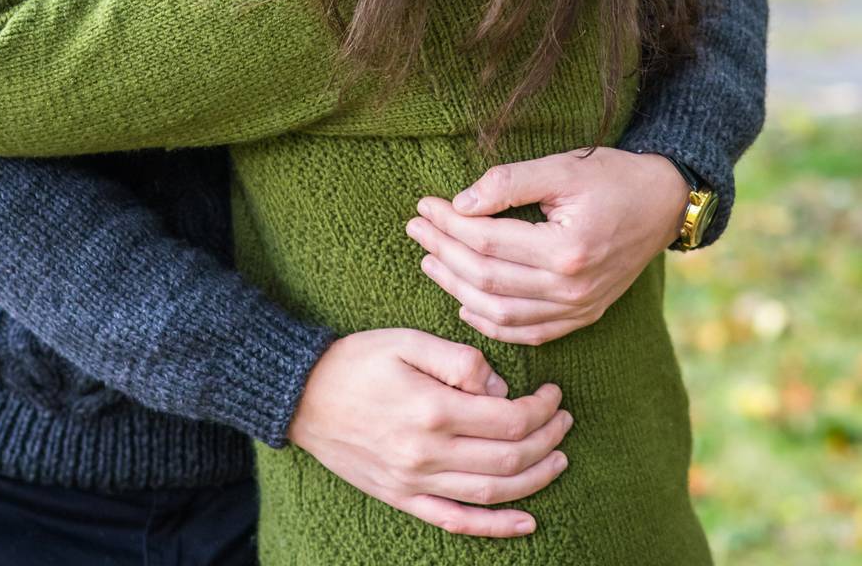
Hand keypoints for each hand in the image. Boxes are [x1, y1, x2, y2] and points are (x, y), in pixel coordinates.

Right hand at [288, 328, 570, 537]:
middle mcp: (427, 453)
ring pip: (491, 493)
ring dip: (534, 480)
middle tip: (564, 421)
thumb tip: (500, 388)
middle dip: (546, 441)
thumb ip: (459, 360)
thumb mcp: (407, 341)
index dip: (540, 409)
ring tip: (558, 460)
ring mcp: (415, 482)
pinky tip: (527, 522)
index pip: (507, 419)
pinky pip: (457, 521)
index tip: (552, 393)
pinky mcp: (403, 498)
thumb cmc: (357, 360)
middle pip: (507, 458)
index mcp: (431, 409)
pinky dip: (495, 527)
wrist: (303, 396)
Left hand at [407, 147, 690, 345]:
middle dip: (444, 253)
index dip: (448, 223)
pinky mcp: (582, 316)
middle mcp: (572, 288)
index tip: (424, 206)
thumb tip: (460, 203)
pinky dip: (491, 323)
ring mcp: (578, 308)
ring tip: (430, 262)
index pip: (487, 241)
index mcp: (566, 249)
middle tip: (417, 228)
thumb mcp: (561, 167)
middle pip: (487, 279)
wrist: (662, 203)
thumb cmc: (612, 177)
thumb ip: (509, 183)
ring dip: (457, 289)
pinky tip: (465, 304)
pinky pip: (527, 332)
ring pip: (500, 313)